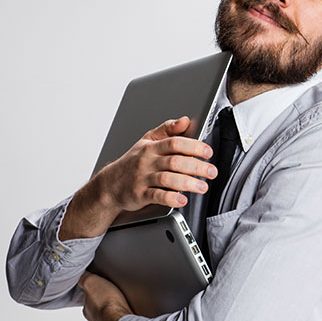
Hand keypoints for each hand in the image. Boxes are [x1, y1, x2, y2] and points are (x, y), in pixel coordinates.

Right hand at [59, 117, 216, 239]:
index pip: (174, 143)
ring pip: (168, 179)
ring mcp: (143, 178)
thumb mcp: (147, 141)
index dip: (193, 146)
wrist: (109, 185)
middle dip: (197, 167)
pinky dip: (171, 198)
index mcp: (151, 147)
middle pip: (175, 162)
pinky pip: (157, 196)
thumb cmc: (132, 162)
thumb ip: (167, 130)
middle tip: (212, 172)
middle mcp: (147, 162)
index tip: (208, 152)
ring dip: (188, 183)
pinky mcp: (140, 194)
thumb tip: (185, 120)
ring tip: (202, 187)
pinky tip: (182, 199)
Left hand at [78, 271, 133, 320]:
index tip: (99, 294)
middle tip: (111, 304)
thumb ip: (84, 279)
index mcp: (88, 311)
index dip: (93, 297)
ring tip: (120, 315)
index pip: (87, 302)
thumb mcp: (93, 283)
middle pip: (96, 316)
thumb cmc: (109, 305)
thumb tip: (79, 274)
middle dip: (102, 311)